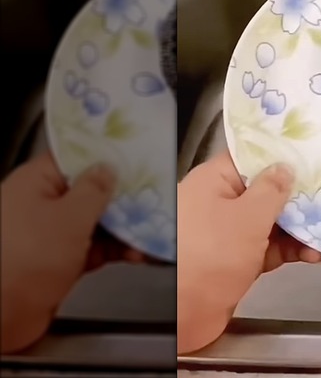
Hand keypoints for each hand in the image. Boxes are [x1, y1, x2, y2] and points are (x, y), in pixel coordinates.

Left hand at [1, 152, 141, 352]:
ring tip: (153, 232)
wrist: (2, 313)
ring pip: (96, 223)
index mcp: (36, 183)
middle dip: (123, 198)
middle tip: (155, 198)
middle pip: (89, 192)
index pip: (74, 159)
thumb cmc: (30, 255)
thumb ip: (94, 190)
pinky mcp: (60, 262)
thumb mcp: (70, 216)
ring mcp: (51, 235)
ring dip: (125, 228)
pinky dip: (116, 251)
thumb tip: (108, 168)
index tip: (136, 158)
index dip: (104, 157)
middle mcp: (42, 205)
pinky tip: (139, 254)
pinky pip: (95, 248)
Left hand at [176, 151, 320, 353]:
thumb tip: (286, 168)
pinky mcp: (238, 260)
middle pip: (265, 191)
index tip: (312, 157)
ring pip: (271, 222)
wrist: (183, 312)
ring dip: (299, 228)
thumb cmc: (211, 254)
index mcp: (215, 181)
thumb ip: (272, 190)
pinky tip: (313, 254)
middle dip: (297, 198)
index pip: (251, 158)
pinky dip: (290, 250)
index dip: (281, 157)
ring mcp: (229, 233)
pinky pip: (269, 248)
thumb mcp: (248, 216)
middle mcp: (220, 203)